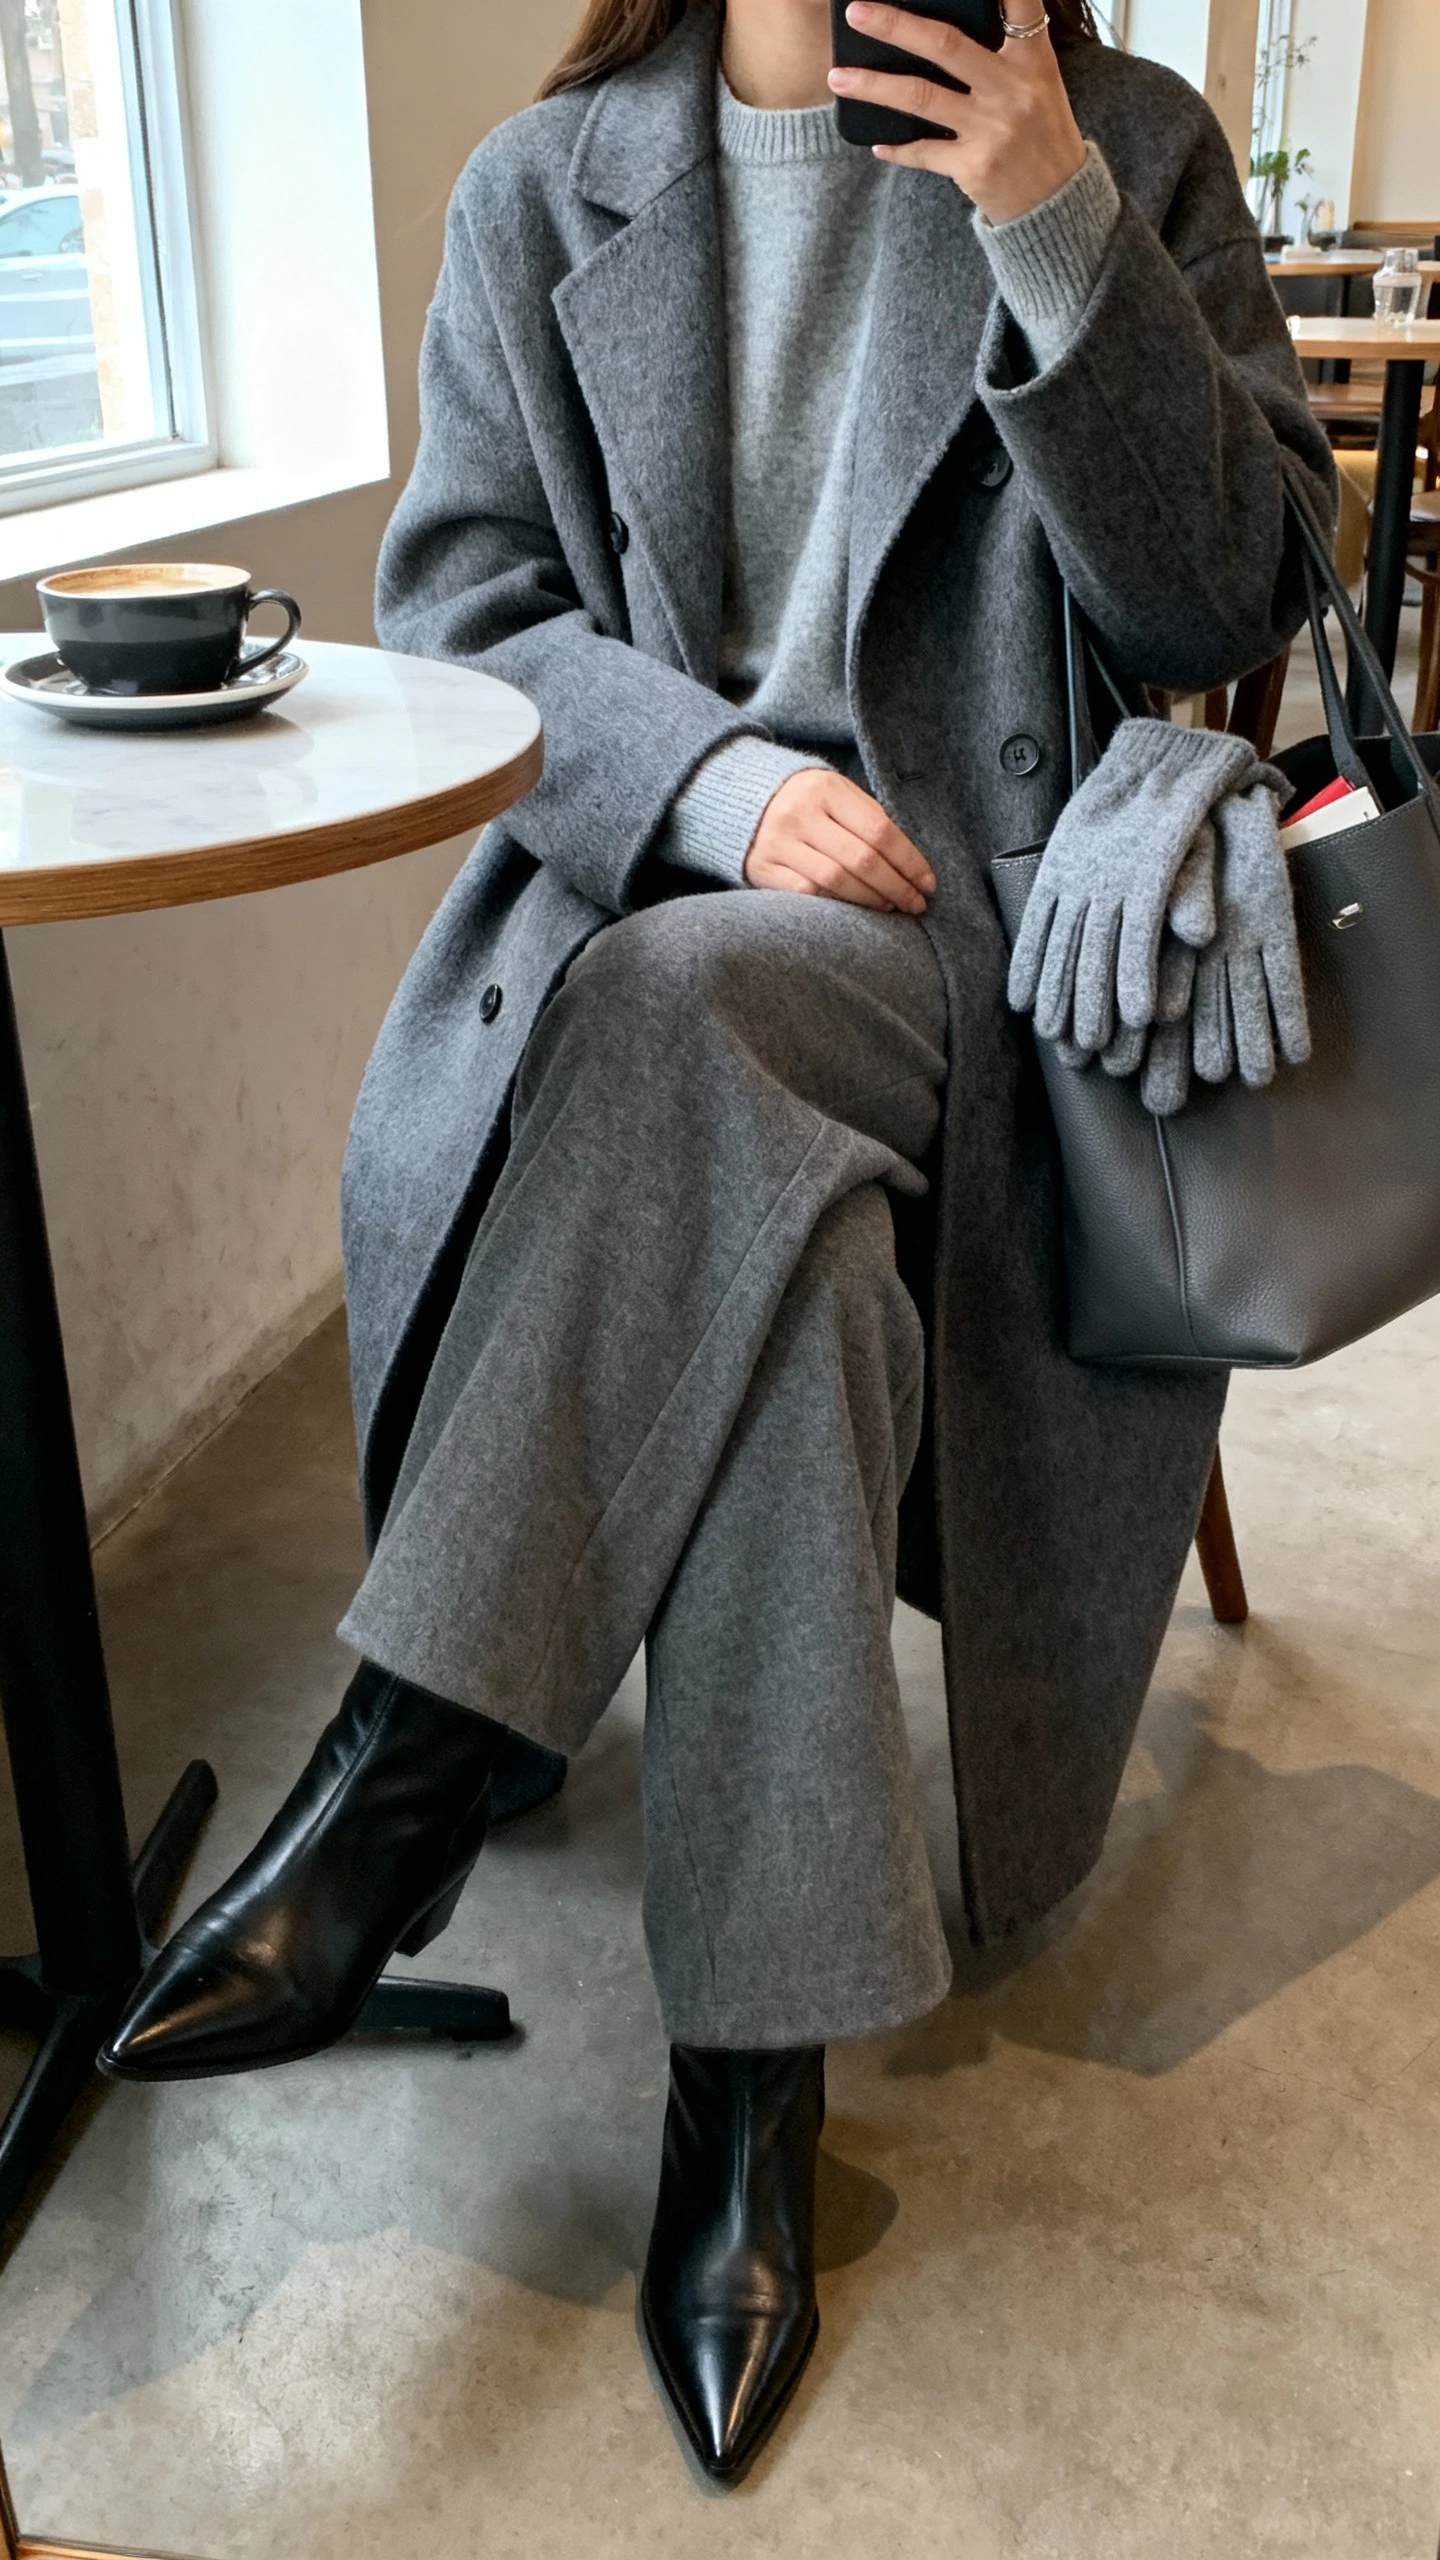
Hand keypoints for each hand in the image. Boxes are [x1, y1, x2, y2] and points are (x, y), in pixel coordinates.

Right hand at [744, 770, 935, 913]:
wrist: (742, 800)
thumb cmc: (807, 802)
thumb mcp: (838, 795)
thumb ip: (870, 819)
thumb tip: (913, 861)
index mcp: (827, 789)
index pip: (880, 831)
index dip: (909, 861)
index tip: (928, 883)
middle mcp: (800, 814)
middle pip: (861, 859)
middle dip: (896, 886)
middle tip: (916, 904)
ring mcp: (779, 842)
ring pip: (836, 880)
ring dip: (870, 899)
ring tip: (890, 906)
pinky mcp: (763, 868)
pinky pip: (807, 893)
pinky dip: (836, 904)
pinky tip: (854, 909)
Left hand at [828, 2, 1085, 225]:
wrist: (1058, 204)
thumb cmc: (1042, 134)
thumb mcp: (1038, 83)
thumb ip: (1003, 53)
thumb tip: (938, 33)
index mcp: (1032, 60)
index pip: (1020, 6)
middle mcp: (1011, 90)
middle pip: (945, 45)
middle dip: (895, 26)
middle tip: (857, 12)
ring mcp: (992, 130)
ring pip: (921, 98)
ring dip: (873, 86)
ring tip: (838, 77)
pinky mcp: (974, 167)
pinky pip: (923, 152)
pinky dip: (897, 149)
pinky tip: (877, 145)